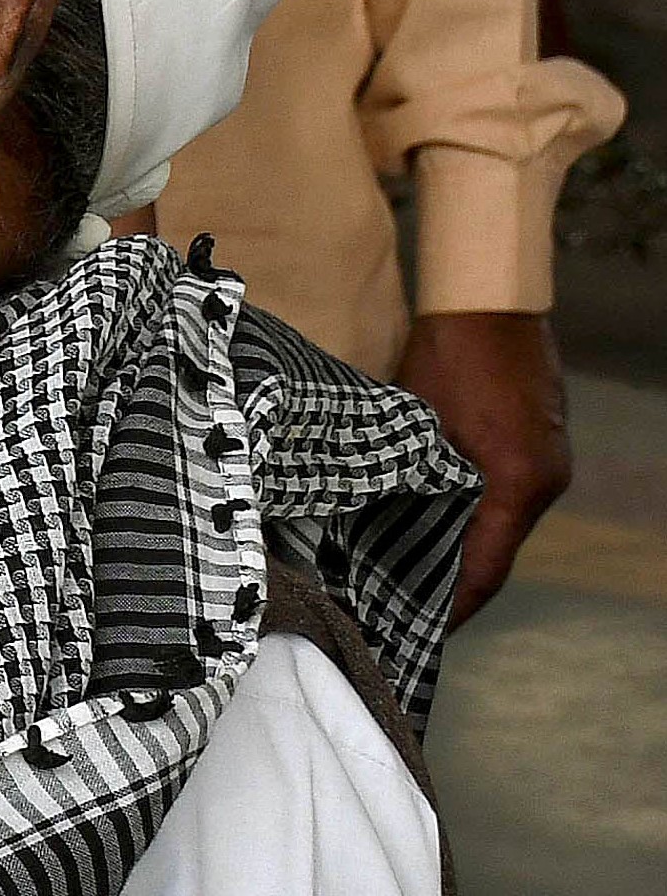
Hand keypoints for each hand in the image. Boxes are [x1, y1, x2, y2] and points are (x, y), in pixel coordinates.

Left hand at [398, 310, 571, 625]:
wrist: (489, 298)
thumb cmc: (448, 352)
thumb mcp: (418, 420)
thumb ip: (410, 472)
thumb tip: (379, 515)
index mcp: (516, 484)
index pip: (485, 568)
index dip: (453, 606)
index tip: (421, 630)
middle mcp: (543, 482)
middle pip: (497, 550)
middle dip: (453, 580)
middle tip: (405, 604)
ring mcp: (548, 462)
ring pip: (502, 523)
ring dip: (464, 544)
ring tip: (413, 567)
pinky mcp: (541, 444)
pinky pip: (508, 495)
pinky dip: (477, 512)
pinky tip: (440, 517)